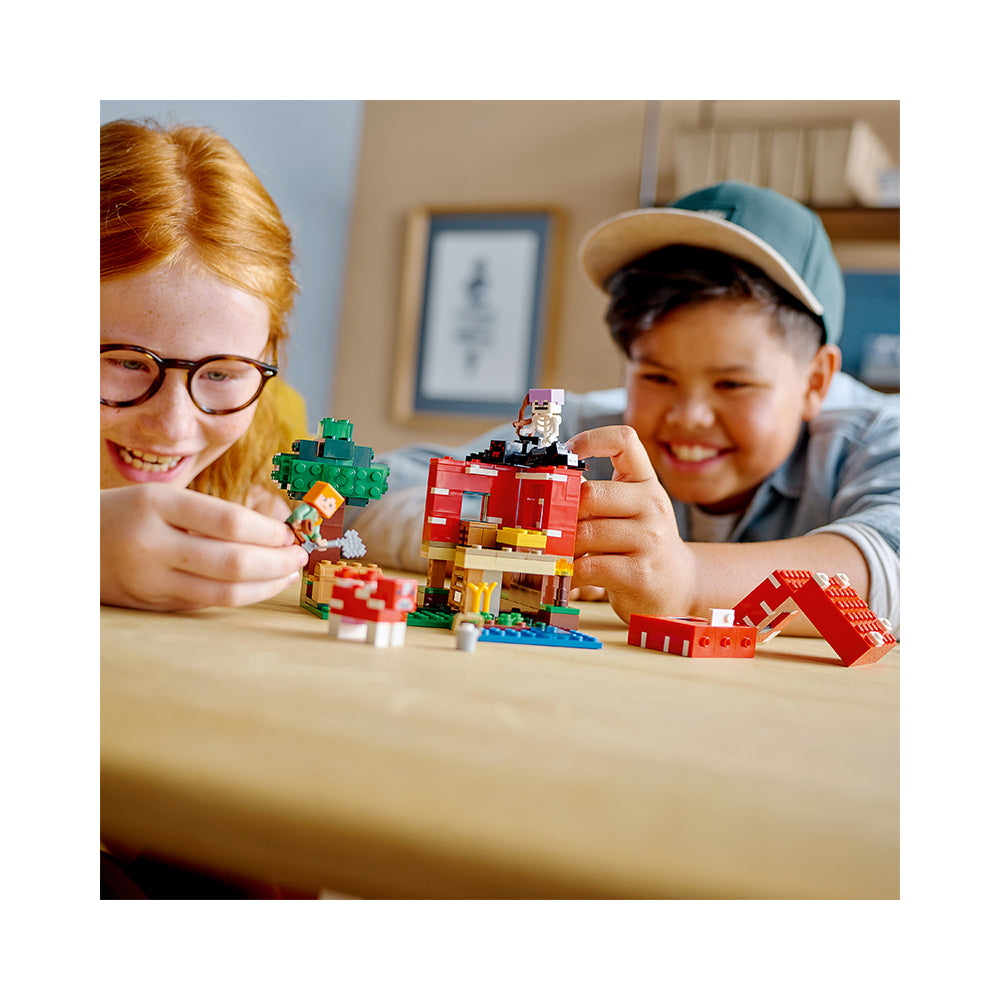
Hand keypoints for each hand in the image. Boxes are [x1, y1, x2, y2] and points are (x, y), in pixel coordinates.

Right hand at [101, 484, 308, 610]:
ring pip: (223, 592)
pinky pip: (205, 602)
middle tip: (299, 554)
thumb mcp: (157, 500)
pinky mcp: (150, 605)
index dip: (269, 531)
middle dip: (277, 561)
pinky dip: (240, 595)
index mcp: (156, 505)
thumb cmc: (122, 515)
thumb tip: (272, 534)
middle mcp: (151, 543)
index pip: (229, 521)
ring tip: (288, 573)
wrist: (63, 545)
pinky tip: (260, 586)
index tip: (291, 533)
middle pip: (232, 561)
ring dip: (266, 584)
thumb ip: (206, 516)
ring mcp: (149, 580)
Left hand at [565, 425, 694, 622]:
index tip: (567, 453)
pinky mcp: (639, 573)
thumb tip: (550, 482)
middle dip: (562, 512)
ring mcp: (649, 540)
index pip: (624, 441)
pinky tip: (568, 575)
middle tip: (550, 525)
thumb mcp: (629, 510)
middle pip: (591, 494)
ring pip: (585, 533)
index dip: (590, 439)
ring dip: (562, 545)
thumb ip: (598, 495)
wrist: (678, 584)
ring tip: (556, 553)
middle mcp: (651, 505)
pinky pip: (589, 566)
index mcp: (646, 482)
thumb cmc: (642, 543)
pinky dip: (570, 572)